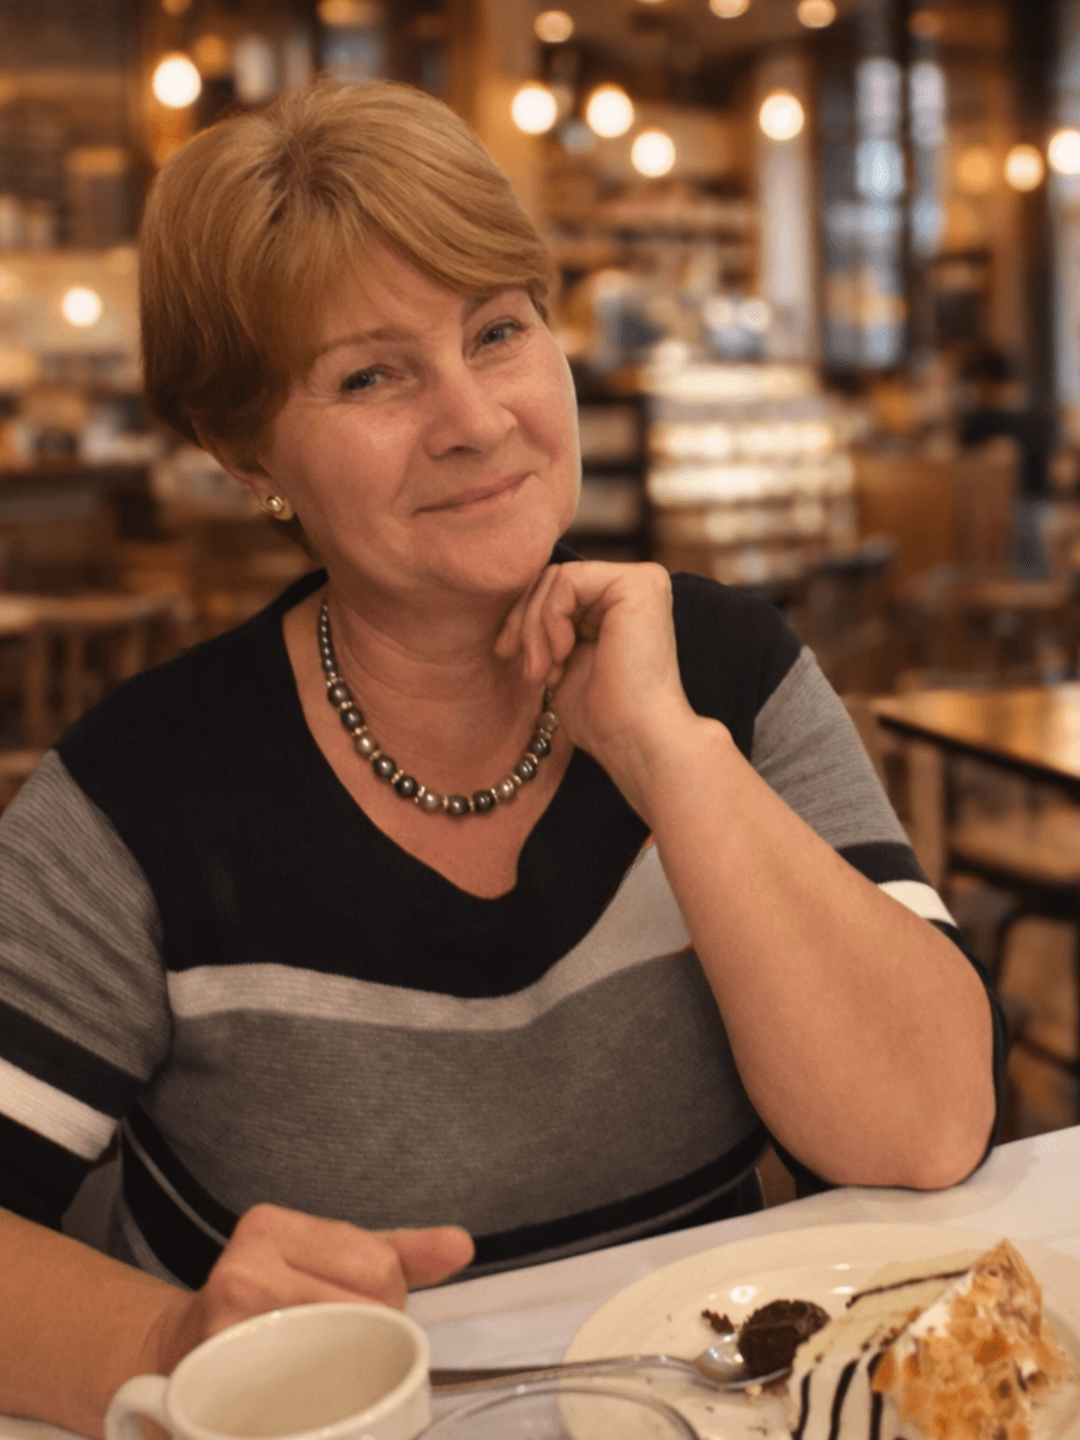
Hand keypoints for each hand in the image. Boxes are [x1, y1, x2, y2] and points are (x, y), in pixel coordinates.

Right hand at [146, 1204, 473, 1374]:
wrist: (177, 1354)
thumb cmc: (269, 1305)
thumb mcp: (332, 1263)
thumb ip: (400, 1253)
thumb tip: (461, 1244)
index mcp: (272, 1226)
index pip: (377, 1265)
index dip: (387, 1301)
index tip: (362, 1314)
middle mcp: (243, 1264)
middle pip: (360, 1305)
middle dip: (370, 1334)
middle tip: (343, 1347)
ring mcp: (223, 1323)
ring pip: (333, 1347)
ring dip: (342, 1369)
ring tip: (320, 1367)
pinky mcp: (211, 1376)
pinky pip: (292, 1394)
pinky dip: (309, 1400)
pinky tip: (298, 1394)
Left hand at [496, 561, 700, 815]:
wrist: (634, 740)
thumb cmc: (602, 715)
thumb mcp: (562, 660)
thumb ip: (549, 627)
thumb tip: (514, 607)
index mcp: (623, 603)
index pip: (557, 588)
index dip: (522, 618)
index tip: (507, 654)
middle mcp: (638, 585)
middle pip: (553, 579)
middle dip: (524, 623)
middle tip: (527, 669)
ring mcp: (643, 580)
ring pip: (555, 579)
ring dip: (534, 628)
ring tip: (543, 670)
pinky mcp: (639, 584)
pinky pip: (567, 580)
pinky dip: (550, 619)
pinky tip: (562, 654)